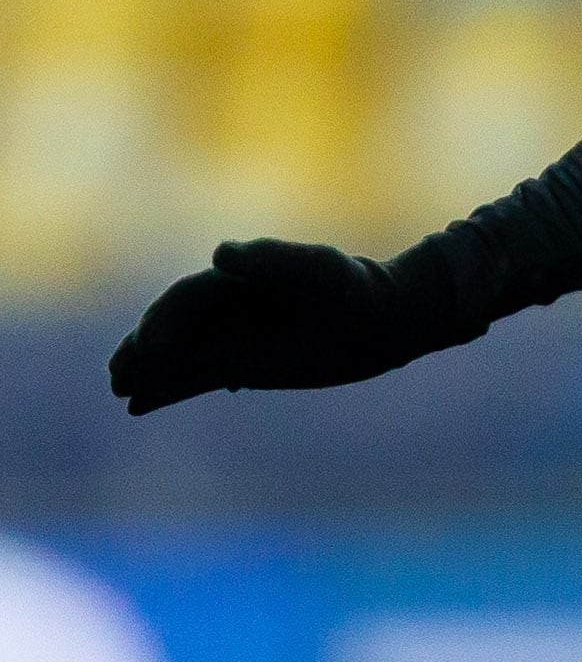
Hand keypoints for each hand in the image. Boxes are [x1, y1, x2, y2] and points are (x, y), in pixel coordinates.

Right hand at [110, 239, 455, 414]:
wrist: (382, 319)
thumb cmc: (352, 286)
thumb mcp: (318, 270)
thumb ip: (271, 260)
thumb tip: (219, 255)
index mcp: (237, 278)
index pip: (189, 298)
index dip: (167, 318)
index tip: (153, 346)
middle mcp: (226, 307)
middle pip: (172, 327)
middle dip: (143, 348)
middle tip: (119, 373)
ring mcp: (231, 337)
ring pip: (177, 357)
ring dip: (146, 372)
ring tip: (119, 390)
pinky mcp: (241, 365)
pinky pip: (195, 378)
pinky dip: (167, 390)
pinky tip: (137, 406)